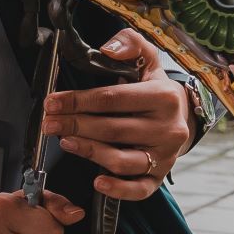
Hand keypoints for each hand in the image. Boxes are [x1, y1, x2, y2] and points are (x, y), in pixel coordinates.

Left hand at [43, 31, 191, 200]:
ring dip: (89, 152)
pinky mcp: (160, 176)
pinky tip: (97, 182)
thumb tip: (108, 48)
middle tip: (49, 123)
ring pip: (122, 160)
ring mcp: (165, 155)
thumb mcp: (148, 59)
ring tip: (66, 141)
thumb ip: (129, 44)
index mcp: (164, 97)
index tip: (53, 102)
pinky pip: (139, 190)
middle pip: (112, 129)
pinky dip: (118, 189)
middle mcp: (168, 128)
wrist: (184, 115)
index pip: (112, 99)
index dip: (78, 100)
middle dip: (75, 125)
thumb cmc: (156, 88)